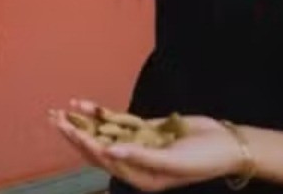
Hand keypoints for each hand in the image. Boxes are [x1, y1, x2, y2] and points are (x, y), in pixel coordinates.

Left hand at [49, 99, 245, 191]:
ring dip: (81, 123)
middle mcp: (134, 163)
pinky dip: (99, 114)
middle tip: (54, 120)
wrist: (228, 143)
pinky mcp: (142, 130)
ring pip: (101, 134)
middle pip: (96, 149)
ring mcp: (137, 145)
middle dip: (74, 135)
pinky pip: (115, 123)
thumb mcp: (174, 161)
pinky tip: (82, 104)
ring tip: (59, 112)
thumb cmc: (205, 158)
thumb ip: (142, 156)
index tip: (72, 131)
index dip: (86, 146)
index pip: (104, 162)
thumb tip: (109, 151)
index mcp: (140, 178)